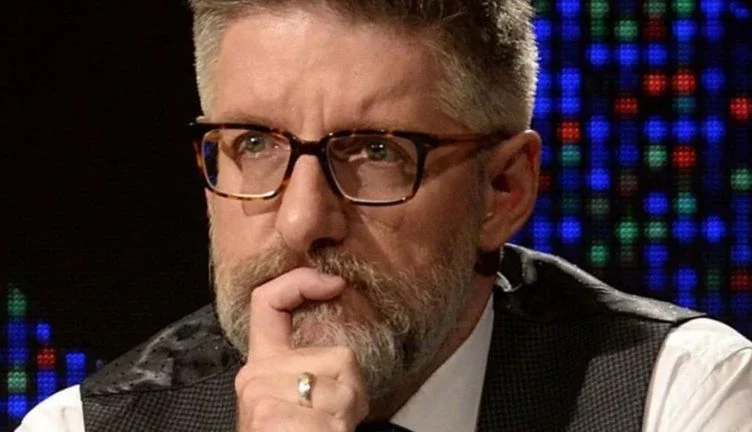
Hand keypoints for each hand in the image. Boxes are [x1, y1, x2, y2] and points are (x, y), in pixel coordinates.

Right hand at [235, 268, 369, 431]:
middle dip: (353, 391)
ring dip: (348, 416)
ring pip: (343, 384)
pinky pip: (334, 413)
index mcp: (261, 367)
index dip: (301, 282)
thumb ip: (312, 371)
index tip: (336, 283)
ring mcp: (260, 397)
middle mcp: (254, 377)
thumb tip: (342, 357)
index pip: (266, 303)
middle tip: (334, 423)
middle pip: (337, 356)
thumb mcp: (304, 402)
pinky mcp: (271, 416)